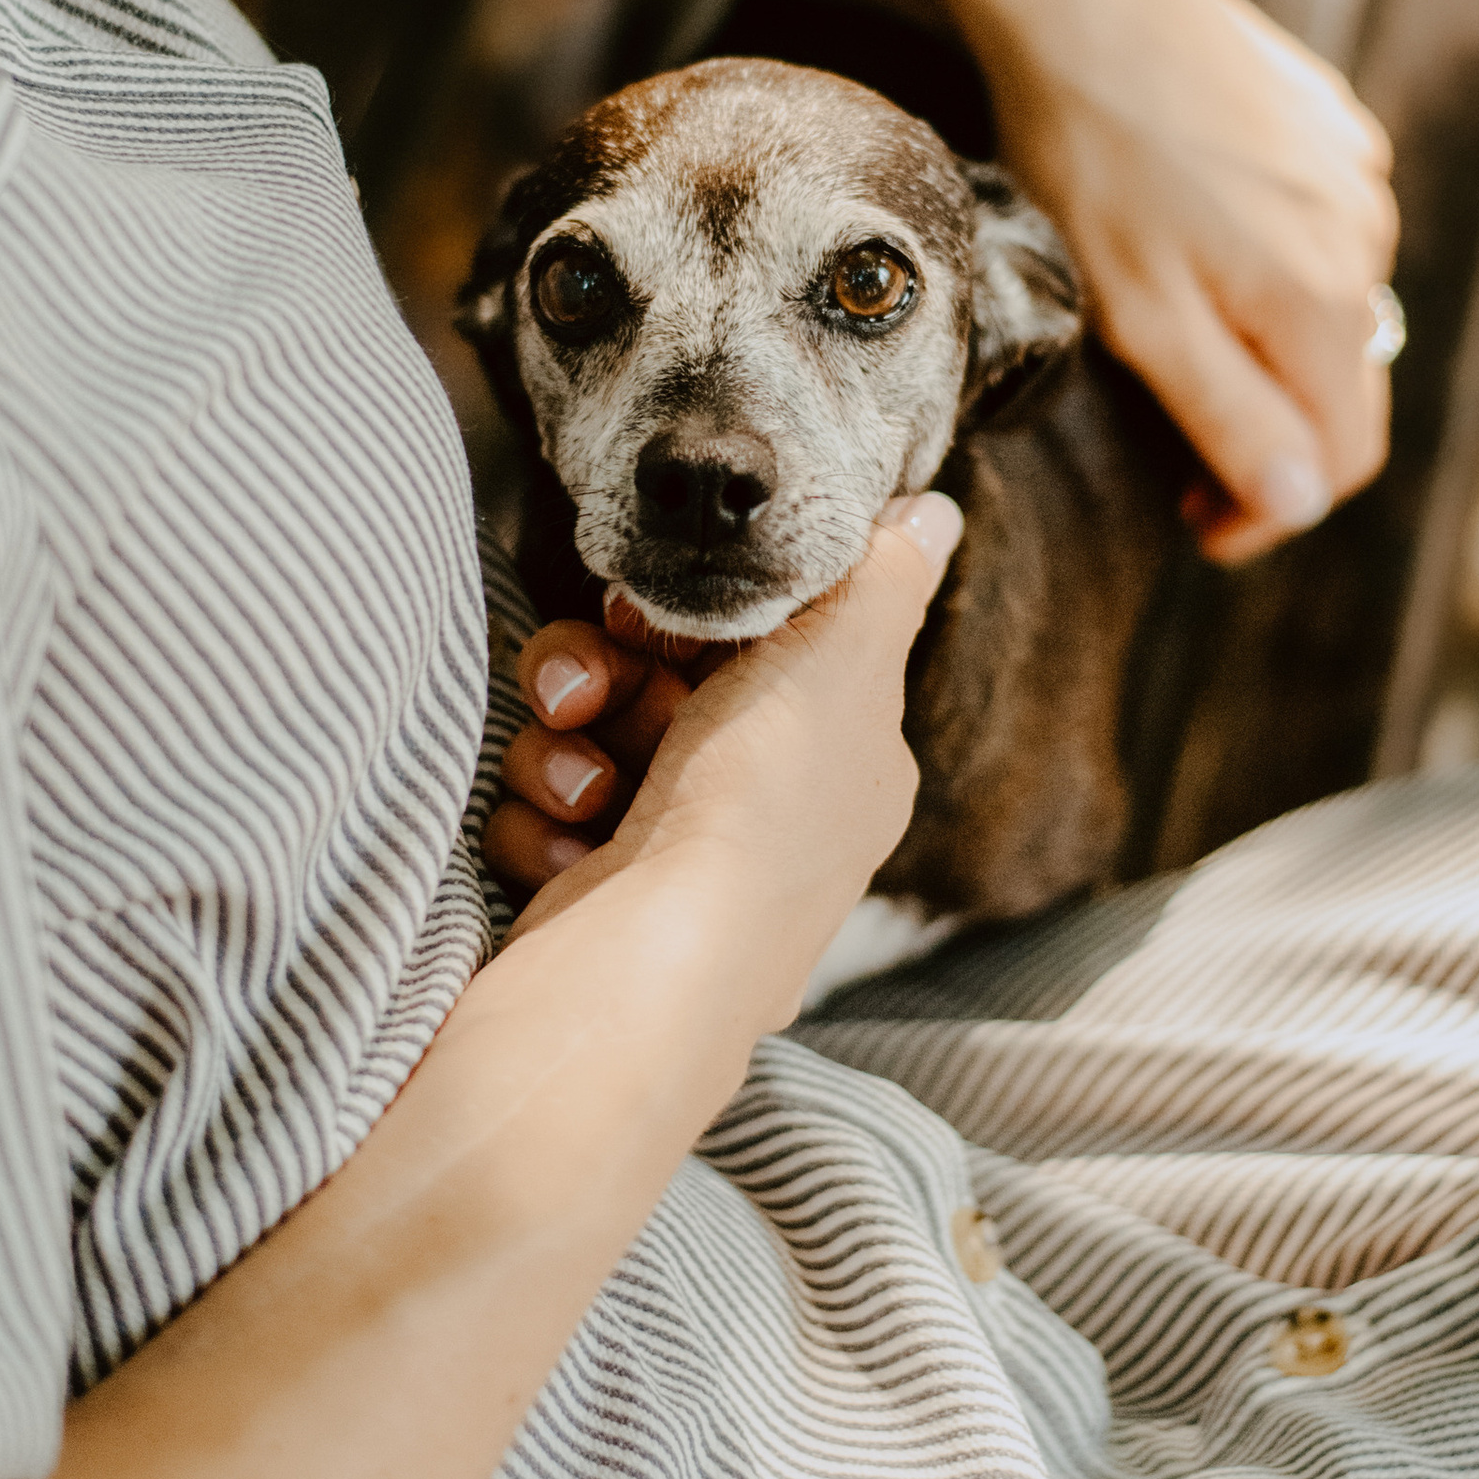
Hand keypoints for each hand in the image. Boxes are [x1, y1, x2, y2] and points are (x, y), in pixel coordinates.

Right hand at [486, 499, 962, 965]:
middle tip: (583, 690)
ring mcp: (675, 862)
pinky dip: (544, 823)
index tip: (642, 608)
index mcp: (838, 755)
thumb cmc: (759, 806)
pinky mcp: (597, 900)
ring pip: (585, 745)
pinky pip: (545, 816)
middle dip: (599, 676)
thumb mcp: (841, 661)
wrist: (653, 965)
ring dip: (563, 752)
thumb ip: (882, 577)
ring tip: (585, 790)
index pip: (757, 649)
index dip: (688, 620)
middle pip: (652, 688)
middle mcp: (764, 810)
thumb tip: (934, 514)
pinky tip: (570, 848)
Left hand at [947, 0, 1398, 563]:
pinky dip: (1273, 261)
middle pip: (1346, 388)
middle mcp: (1366, 239)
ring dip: (1270, 343)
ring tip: (1175, 327)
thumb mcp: (1140, 313)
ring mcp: (1354, 174)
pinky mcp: (1330, 119)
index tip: (1189, 514)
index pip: (1342, 460)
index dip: (1269, 512)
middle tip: (1172, 446)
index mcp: (1325, 302)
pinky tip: (1196, 236)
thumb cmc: (1087, 157)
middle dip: (1271, 436)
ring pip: (1335, 306)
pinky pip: (1322, 226)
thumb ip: (1229, 415)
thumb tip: (1302, 501)